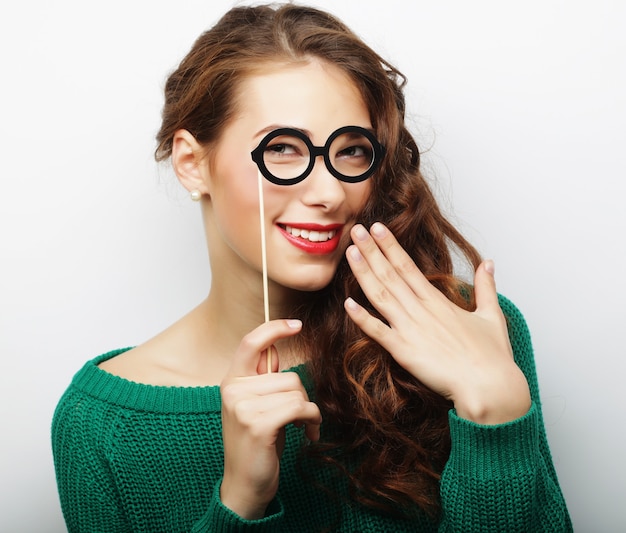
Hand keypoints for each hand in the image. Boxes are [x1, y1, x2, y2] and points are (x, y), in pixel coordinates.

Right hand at [219, 319, 321, 518]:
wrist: (244, 486)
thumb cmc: (257, 444)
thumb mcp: (256, 407)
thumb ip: (264, 380)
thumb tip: (277, 349)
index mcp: (232, 381)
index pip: (251, 342)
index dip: (274, 328)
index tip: (297, 325)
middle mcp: (233, 390)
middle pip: (288, 375)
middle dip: (302, 397)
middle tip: (299, 418)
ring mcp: (243, 407)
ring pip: (296, 392)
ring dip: (308, 411)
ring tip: (301, 427)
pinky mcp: (258, 424)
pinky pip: (300, 408)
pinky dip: (312, 421)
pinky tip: (308, 435)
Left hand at [344, 223, 530, 424]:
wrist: (491, 387)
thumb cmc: (492, 357)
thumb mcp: (493, 315)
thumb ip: (487, 287)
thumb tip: (489, 263)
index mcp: (439, 302)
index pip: (408, 266)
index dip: (390, 247)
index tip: (377, 229)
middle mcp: (422, 311)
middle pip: (391, 275)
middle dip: (372, 251)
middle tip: (356, 230)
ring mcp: (412, 330)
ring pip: (382, 296)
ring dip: (364, 274)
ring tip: (350, 252)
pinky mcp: (405, 352)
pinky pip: (379, 333)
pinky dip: (362, 319)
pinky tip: (347, 304)